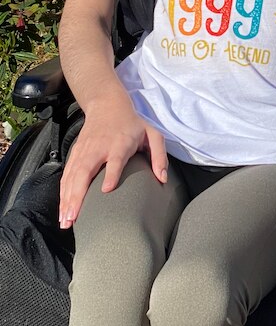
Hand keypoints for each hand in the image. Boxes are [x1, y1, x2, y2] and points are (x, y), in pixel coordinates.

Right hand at [59, 94, 167, 228]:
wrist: (107, 105)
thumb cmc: (132, 124)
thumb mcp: (152, 134)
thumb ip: (159, 156)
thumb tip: (163, 179)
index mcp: (120, 143)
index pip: (115, 159)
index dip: (111, 173)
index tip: (107, 190)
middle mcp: (99, 148)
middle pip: (85, 172)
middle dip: (78, 196)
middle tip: (74, 219)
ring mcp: (84, 151)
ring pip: (72, 176)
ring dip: (67, 199)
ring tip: (65, 220)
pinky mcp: (75, 153)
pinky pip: (67, 175)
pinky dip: (63, 192)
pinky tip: (63, 209)